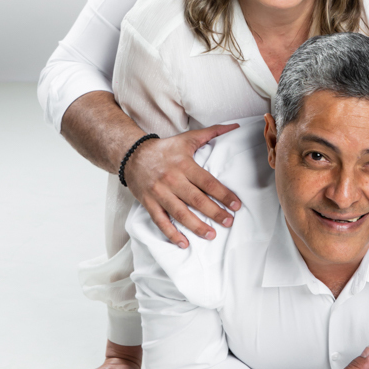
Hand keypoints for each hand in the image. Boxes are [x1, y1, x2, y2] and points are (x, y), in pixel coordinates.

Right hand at [124, 123, 240, 247]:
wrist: (132, 155)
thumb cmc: (165, 149)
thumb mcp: (188, 138)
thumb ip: (212, 132)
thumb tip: (235, 126)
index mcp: (184, 164)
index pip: (207, 182)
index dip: (223, 194)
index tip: (236, 205)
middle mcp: (172, 180)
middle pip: (196, 199)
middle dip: (214, 212)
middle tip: (229, 222)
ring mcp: (159, 193)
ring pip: (180, 213)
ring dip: (196, 226)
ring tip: (211, 235)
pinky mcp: (149, 203)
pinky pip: (161, 221)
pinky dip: (172, 234)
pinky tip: (184, 243)